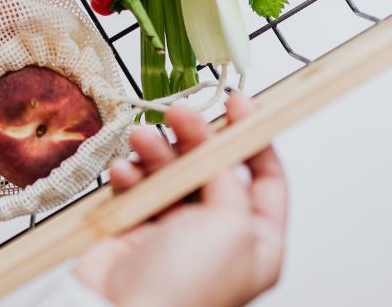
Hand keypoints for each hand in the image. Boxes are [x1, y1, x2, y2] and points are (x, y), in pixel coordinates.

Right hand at [73, 93, 287, 306]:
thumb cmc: (186, 286)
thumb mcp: (232, 226)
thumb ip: (232, 182)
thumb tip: (221, 154)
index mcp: (256, 242)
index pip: (266, 180)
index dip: (253, 139)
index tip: (238, 104)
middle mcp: (217, 236)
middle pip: (213, 168)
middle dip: (197, 137)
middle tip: (180, 113)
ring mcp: (175, 233)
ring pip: (171, 172)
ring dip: (156, 151)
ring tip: (141, 138)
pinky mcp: (135, 230)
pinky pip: (137, 187)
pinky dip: (130, 174)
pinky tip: (124, 172)